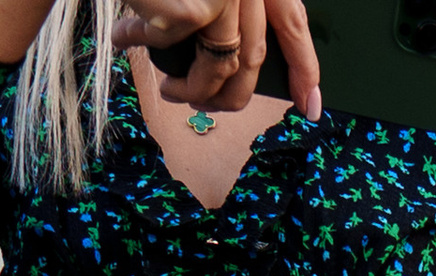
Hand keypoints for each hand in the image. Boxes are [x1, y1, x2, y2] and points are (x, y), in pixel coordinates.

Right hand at [115, 0, 320, 118]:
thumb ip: (225, 4)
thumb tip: (231, 55)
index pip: (293, 24)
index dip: (304, 69)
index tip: (310, 105)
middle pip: (254, 57)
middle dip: (232, 96)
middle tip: (207, 106)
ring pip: (221, 66)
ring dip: (196, 90)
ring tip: (172, 90)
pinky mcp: (195, 10)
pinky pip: (175, 47)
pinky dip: (145, 44)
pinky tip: (125, 37)